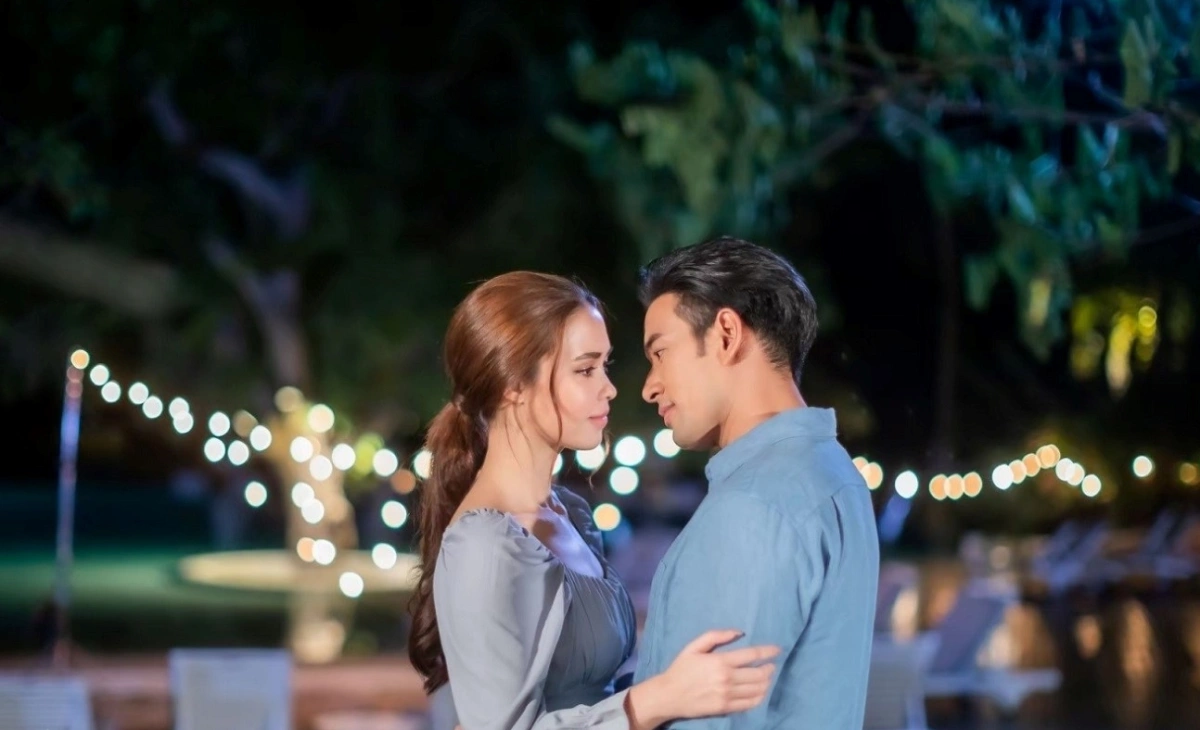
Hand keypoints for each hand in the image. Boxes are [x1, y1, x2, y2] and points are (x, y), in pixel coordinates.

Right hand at [626, 629, 778, 727]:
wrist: (669, 695)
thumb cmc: (681, 668)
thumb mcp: (694, 646)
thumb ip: (716, 636)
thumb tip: (738, 632)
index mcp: (720, 661)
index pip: (751, 655)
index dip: (768, 652)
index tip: (777, 650)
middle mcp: (726, 679)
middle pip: (758, 674)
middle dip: (769, 668)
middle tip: (772, 665)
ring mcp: (727, 695)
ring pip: (757, 689)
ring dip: (766, 682)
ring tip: (767, 677)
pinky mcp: (726, 708)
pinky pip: (750, 704)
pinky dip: (759, 697)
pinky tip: (760, 692)